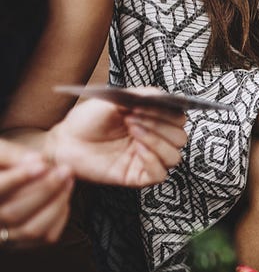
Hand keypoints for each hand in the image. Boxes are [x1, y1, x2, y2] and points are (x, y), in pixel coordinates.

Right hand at [0, 140, 73, 248]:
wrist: (4, 185)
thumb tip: (37, 160)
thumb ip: (10, 154)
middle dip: (44, 190)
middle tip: (65, 170)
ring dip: (56, 204)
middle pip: (13, 213)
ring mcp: (2, 237)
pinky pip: (45, 238)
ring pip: (30, 230)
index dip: (18, 178)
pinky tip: (63, 198)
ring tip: (68, 181)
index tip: (42, 164)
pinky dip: (59, 218)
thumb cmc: (0, 166)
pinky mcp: (21, 243)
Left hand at [45, 90, 187, 186]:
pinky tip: (137, 149)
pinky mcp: (138, 176)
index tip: (147, 104)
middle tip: (135, 118)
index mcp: (153, 121)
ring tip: (133, 131)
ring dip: (157, 141)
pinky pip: (160, 174)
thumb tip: (161, 95)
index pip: (179, 119)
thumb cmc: (88, 120)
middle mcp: (154, 140)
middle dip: (160, 125)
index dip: (169, 112)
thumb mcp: (114, 100)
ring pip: (174, 156)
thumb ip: (139, 96)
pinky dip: (152, 160)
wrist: (66, 140)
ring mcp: (147, 159)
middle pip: (180, 138)